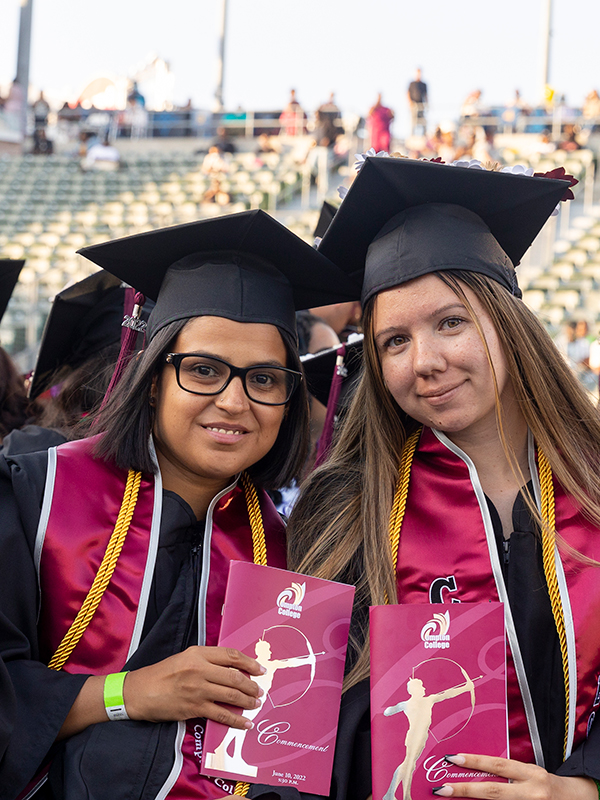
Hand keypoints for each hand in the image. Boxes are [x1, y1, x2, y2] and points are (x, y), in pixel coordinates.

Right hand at [125, 646, 265, 729]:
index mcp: (197, 653)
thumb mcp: (184, 658)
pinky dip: (236, 720)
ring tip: (256, 704)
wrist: (139, 692)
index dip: (249, 662)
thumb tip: (231, 668)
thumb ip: (206, 660)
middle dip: (252, 685)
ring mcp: (197, 690)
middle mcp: (199, 669)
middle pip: (234, 677)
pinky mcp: (193, 708)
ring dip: (247, 701)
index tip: (260, 669)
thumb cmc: (161, 674)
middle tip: (260, 690)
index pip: (231, 655)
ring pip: (231, 695)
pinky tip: (245, 723)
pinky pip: (221, 715)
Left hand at [431, 753, 597, 798]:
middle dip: (465, 790)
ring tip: (453, 797)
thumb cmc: (547, 785)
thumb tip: (477, 769)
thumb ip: (508, 772)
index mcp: (530, 773)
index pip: (498, 765)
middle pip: (493, 792)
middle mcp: (532, 792)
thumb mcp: (529, 773)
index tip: (451, 758)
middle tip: (442, 789)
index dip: (474, 761)